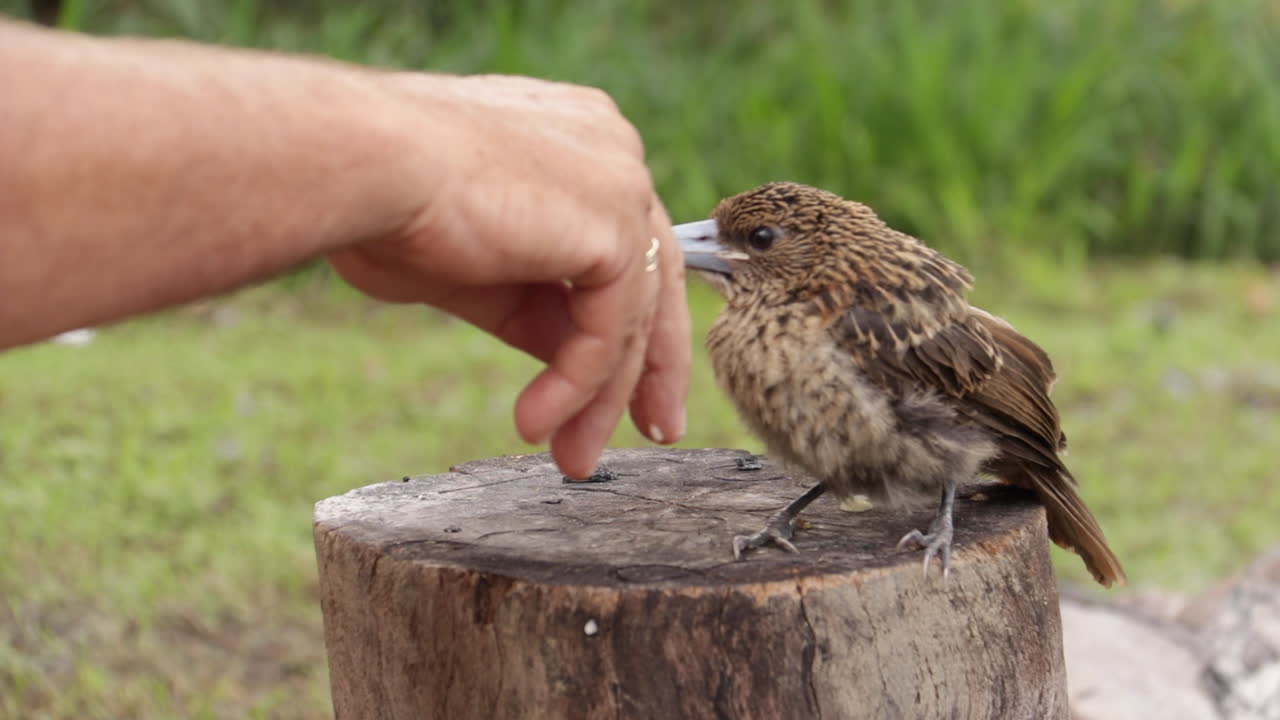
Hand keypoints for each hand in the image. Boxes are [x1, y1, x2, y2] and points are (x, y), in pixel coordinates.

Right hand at [329, 74, 689, 477]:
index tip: (625, 387)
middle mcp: (613, 150)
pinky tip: (535, 425)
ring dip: (598, 398)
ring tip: (570, 460)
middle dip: (648, 367)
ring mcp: (620, 184)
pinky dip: (576, 386)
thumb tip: (575, 359)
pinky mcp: (614, 227)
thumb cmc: (384, 207)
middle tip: (653, 432)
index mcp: (580, 140)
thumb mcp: (475, 273)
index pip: (624, 244)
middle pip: (650, 278)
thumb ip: (534, 304)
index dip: (630, 320)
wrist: (354, 165)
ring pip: (630, 315)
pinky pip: (609, 330)